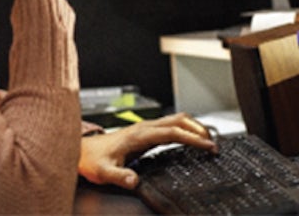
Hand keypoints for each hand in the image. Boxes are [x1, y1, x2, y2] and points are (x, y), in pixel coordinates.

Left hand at [78, 113, 217, 189]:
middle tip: (215, 145)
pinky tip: (191, 139)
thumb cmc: (93, 161)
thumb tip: (134, 180)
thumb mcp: (104, 172)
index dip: (192, 138)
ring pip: (175, 119)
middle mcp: (144, 128)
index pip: (172, 131)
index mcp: (139, 135)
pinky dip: (185, 129)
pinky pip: (170, 125)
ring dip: (193, 126)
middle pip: (178, 120)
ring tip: (209, 140)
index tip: (208, 146)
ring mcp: (145, 128)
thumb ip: (119, 176)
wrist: (83, 152)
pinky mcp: (145, 132)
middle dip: (199, 130)